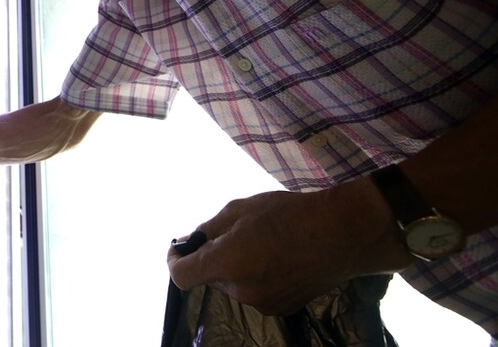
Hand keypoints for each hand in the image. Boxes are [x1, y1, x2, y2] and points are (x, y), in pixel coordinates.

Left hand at [168, 185, 412, 314]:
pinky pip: (255, 291)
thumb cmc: (289, 214)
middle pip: (211, 277)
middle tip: (232, 233)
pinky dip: (256, 276)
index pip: (181, 276)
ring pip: (234, 284)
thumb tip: (193, 240)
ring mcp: (263, 304)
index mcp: (227, 264)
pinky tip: (277, 256)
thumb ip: (210, 228)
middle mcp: (241, 291)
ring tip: (263, 241)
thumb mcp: (240, 209)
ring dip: (236, 266)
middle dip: (214, 257)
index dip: (175, 260)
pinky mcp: (282, 308)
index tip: (180, 248)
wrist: (342, 233)